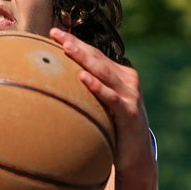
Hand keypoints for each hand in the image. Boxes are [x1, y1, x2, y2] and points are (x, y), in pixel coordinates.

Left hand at [49, 28, 154, 175]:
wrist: (137, 157)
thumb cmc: (113, 130)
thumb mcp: (101, 106)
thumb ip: (88, 93)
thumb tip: (56, 83)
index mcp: (119, 75)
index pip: (94, 54)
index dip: (75, 41)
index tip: (54, 32)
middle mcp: (127, 80)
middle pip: (97, 58)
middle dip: (75, 44)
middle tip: (56, 33)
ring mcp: (130, 95)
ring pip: (103, 72)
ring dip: (83, 58)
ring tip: (66, 47)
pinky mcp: (129, 112)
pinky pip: (111, 97)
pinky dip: (97, 86)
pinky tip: (83, 78)